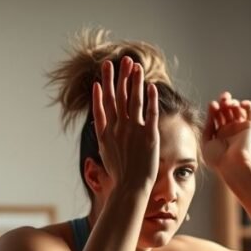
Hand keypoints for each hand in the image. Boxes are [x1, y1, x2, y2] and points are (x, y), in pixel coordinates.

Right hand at [92, 55, 159, 192]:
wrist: (131, 189)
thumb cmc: (120, 178)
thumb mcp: (107, 157)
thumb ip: (104, 140)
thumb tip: (101, 131)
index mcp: (106, 135)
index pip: (102, 108)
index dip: (101, 92)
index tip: (100, 79)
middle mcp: (118, 129)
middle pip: (117, 97)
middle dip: (117, 78)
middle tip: (119, 61)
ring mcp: (133, 131)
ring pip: (133, 99)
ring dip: (133, 81)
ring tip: (135, 65)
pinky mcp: (149, 135)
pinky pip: (150, 111)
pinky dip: (150, 97)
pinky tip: (150, 85)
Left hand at [202, 91, 250, 173]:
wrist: (233, 165)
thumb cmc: (218, 159)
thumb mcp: (206, 144)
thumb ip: (206, 128)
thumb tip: (210, 114)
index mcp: (219, 134)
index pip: (216, 116)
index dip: (214, 108)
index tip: (212, 105)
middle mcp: (230, 130)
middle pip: (226, 110)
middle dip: (223, 101)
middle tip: (222, 99)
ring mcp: (240, 127)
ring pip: (237, 108)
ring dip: (232, 102)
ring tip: (229, 103)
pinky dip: (247, 104)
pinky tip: (240, 104)